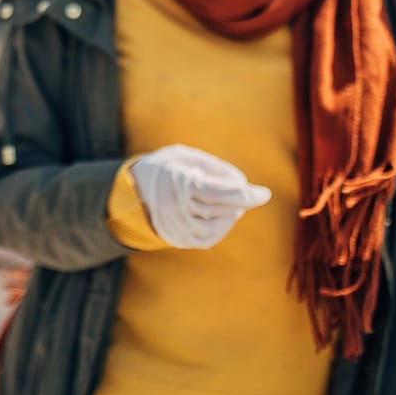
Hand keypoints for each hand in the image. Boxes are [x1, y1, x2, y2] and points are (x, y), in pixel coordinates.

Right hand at [129, 144, 271, 249]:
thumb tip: (241, 182)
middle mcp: (175, 208)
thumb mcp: (185, 155)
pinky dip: (222, 229)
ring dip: (232, 215)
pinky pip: (207, 239)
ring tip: (236, 204)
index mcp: (178, 182)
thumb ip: (214, 166)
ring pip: (216, 227)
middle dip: (241, 202)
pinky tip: (226, 217)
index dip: (244, 194)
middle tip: (251, 194)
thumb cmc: (164, 167)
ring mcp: (175, 226)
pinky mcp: (177, 238)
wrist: (131, 191)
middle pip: (220, 209)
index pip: (217, 192)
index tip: (264, 193)